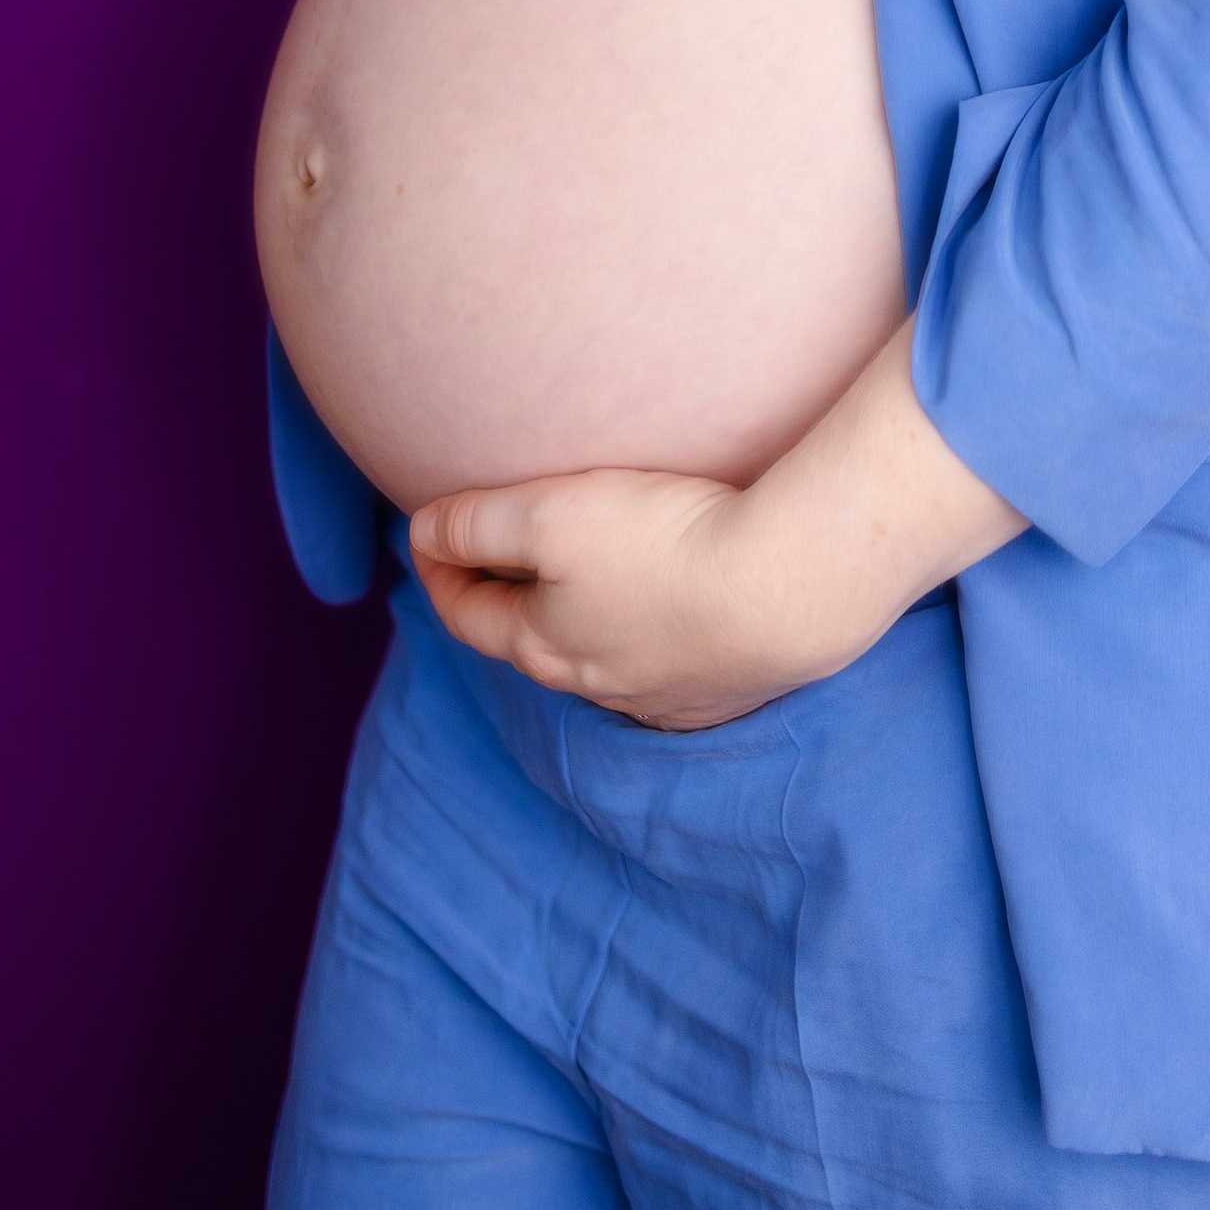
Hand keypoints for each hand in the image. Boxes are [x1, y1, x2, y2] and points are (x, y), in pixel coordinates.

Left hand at [407, 325, 1027, 728]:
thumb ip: (477, 523)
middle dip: (504, 599)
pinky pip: (664, 666)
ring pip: (599, 657)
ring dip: (579, 619)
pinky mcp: (721, 690)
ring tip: (586, 577)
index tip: (429, 535)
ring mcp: (660, 694)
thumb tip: (423, 531)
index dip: (440, 569)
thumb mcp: (549, 515)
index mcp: (542, 645)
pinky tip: (668, 609)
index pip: (468, 614)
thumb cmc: (662, 545)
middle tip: (494, 555)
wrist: (786, 588)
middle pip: (529, 641)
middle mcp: (594, 683)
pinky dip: (647, 635)